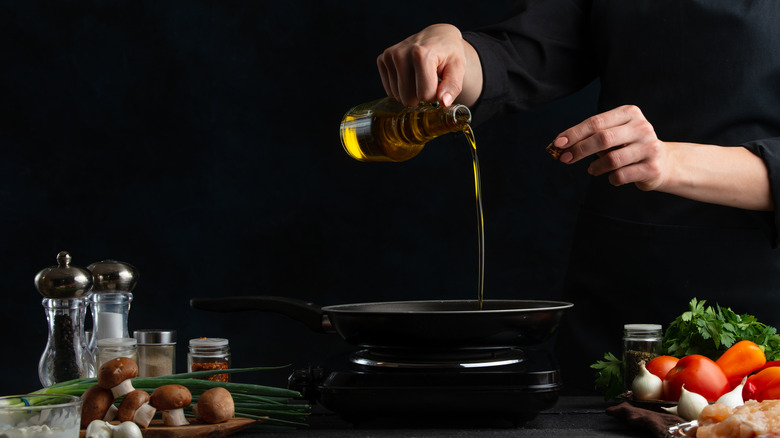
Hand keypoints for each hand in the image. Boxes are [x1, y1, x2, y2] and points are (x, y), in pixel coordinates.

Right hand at [377, 23, 481, 107]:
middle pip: (408, 98)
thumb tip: (443, 102)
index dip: (434, 96)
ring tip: (420, 76)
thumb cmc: (449, 53)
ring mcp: (389, 56)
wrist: (437, 36)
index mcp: (421, 54)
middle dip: (421, 95)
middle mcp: (401, 53)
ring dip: (411, 92)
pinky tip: (409, 75)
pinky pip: (389, 90)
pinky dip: (400, 88)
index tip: (439, 83)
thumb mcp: (458, 68)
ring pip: (397, 96)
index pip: (424, 95)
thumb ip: (453, 86)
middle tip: (429, 80)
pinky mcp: (382, 59)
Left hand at [552, 105, 668, 190]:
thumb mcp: (611, 135)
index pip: (596, 122)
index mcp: (629, 113)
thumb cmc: (626, 146)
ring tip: (592, 170)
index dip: (574, 133)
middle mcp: (642, 127)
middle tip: (564, 159)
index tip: (557, 144)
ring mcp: (649, 147)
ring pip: (612, 159)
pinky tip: (612, 176)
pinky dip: (611, 178)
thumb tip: (558, 146)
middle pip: (603, 138)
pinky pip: (621, 175)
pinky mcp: (652, 167)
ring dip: (596, 167)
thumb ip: (589, 137)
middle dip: (579, 150)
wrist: (662, 163)